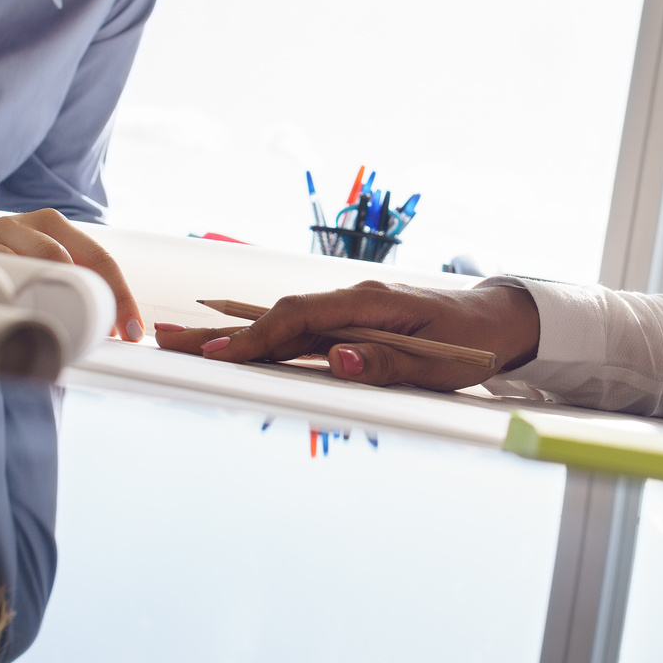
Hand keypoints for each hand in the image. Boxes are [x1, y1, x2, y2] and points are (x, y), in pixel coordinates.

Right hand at [0, 201, 145, 342]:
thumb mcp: (31, 258)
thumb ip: (57, 283)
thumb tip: (92, 332)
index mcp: (58, 229)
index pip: (102, 261)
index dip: (122, 296)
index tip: (132, 331)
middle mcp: (37, 226)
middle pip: (85, 261)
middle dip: (105, 300)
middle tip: (112, 337)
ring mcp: (8, 233)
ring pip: (52, 263)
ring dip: (68, 299)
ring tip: (76, 331)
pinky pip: (8, 271)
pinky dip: (24, 296)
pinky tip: (29, 318)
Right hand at [155, 280, 539, 391]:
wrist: (495, 320)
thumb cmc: (468, 343)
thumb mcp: (436, 364)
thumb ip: (385, 365)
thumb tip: (337, 362)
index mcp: (371, 302)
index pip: (301, 317)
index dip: (258, 338)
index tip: (218, 355)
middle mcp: (354, 298)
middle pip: (279, 315)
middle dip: (224, 331)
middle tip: (167, 340)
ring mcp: (350, 307)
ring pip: (284, 321)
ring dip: (235, 334)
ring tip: (182, 342)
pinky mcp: (350, 320)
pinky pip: (300, 328)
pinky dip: (264, 336)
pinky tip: (232, 342)